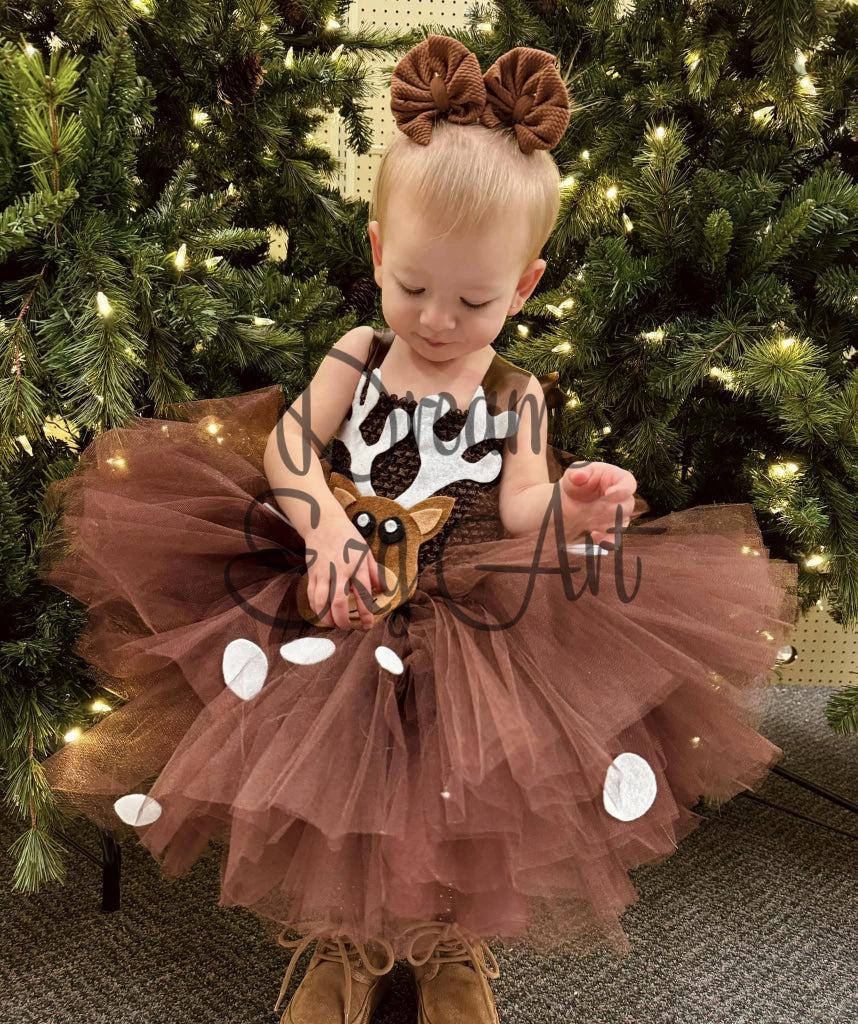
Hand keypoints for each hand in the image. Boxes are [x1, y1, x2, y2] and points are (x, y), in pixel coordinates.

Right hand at [304, 515, 384, 629]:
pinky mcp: (312, 573)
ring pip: (321, 601)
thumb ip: (374, 573)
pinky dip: (315, 608)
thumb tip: (383, 590)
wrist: (324, 524)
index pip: (362, 592)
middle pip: (339, 601)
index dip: (365, 612)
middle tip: (347, 628)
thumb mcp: (366, 552)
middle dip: (342, 619)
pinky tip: (322, 614)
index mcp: (356, 565)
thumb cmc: (348, 538)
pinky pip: (311, 595)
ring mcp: (323, 572)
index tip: (368, 624)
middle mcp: (339, 570)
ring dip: (326, 617)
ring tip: (334, 625)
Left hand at [560, 461, 636, 548]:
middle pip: (627, 505)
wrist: (570, 502)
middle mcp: (622, 496)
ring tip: (590, 523)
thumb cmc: (575, 483)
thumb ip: (577, 472)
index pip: (629, 483)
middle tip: (593, 510)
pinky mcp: (612, 527)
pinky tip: (594, 536)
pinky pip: (616, 537)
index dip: (622, 489)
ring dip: (607, 525)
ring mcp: (619, 513)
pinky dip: (607, 540)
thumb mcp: (573, 474)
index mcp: (617, 478)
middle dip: (610, 509)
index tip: (607, 494)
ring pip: (622, 522)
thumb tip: (580, 475)